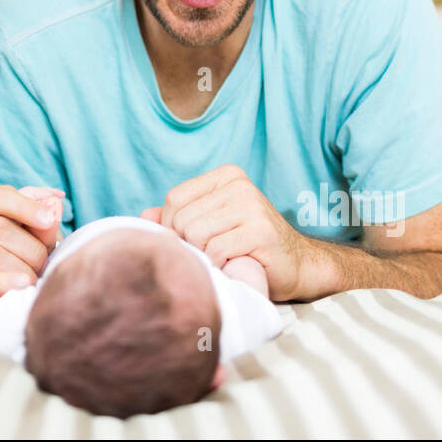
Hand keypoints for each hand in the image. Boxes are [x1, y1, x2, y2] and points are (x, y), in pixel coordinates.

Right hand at [0, 185, 64, 322]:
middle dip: (30, 247)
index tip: (49, 220)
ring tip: (34, 279)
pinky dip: (3, 283)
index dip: (26, 207)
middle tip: (44, 264)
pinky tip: (21, 285)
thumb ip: (40, 223)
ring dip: (21, 267)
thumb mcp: (27, 240)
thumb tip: (55, 201)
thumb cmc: (7, 265)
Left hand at [143, 164, 304, 300]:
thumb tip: (145, 215)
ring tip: (223, 257)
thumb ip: (178, 217)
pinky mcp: (260, 231)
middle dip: (189, 244)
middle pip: (183, 218)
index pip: (175, 198)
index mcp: (226, 176)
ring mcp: (252, 206)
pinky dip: (218, 264)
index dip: (172, 226)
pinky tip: (234, 263)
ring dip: (205, 255)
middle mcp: (239, 185)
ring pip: (196, 234)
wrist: (297, 265)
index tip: (189, 242)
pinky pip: (215, 250)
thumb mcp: (211, 224)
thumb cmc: (248, 246)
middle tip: (210, 254)